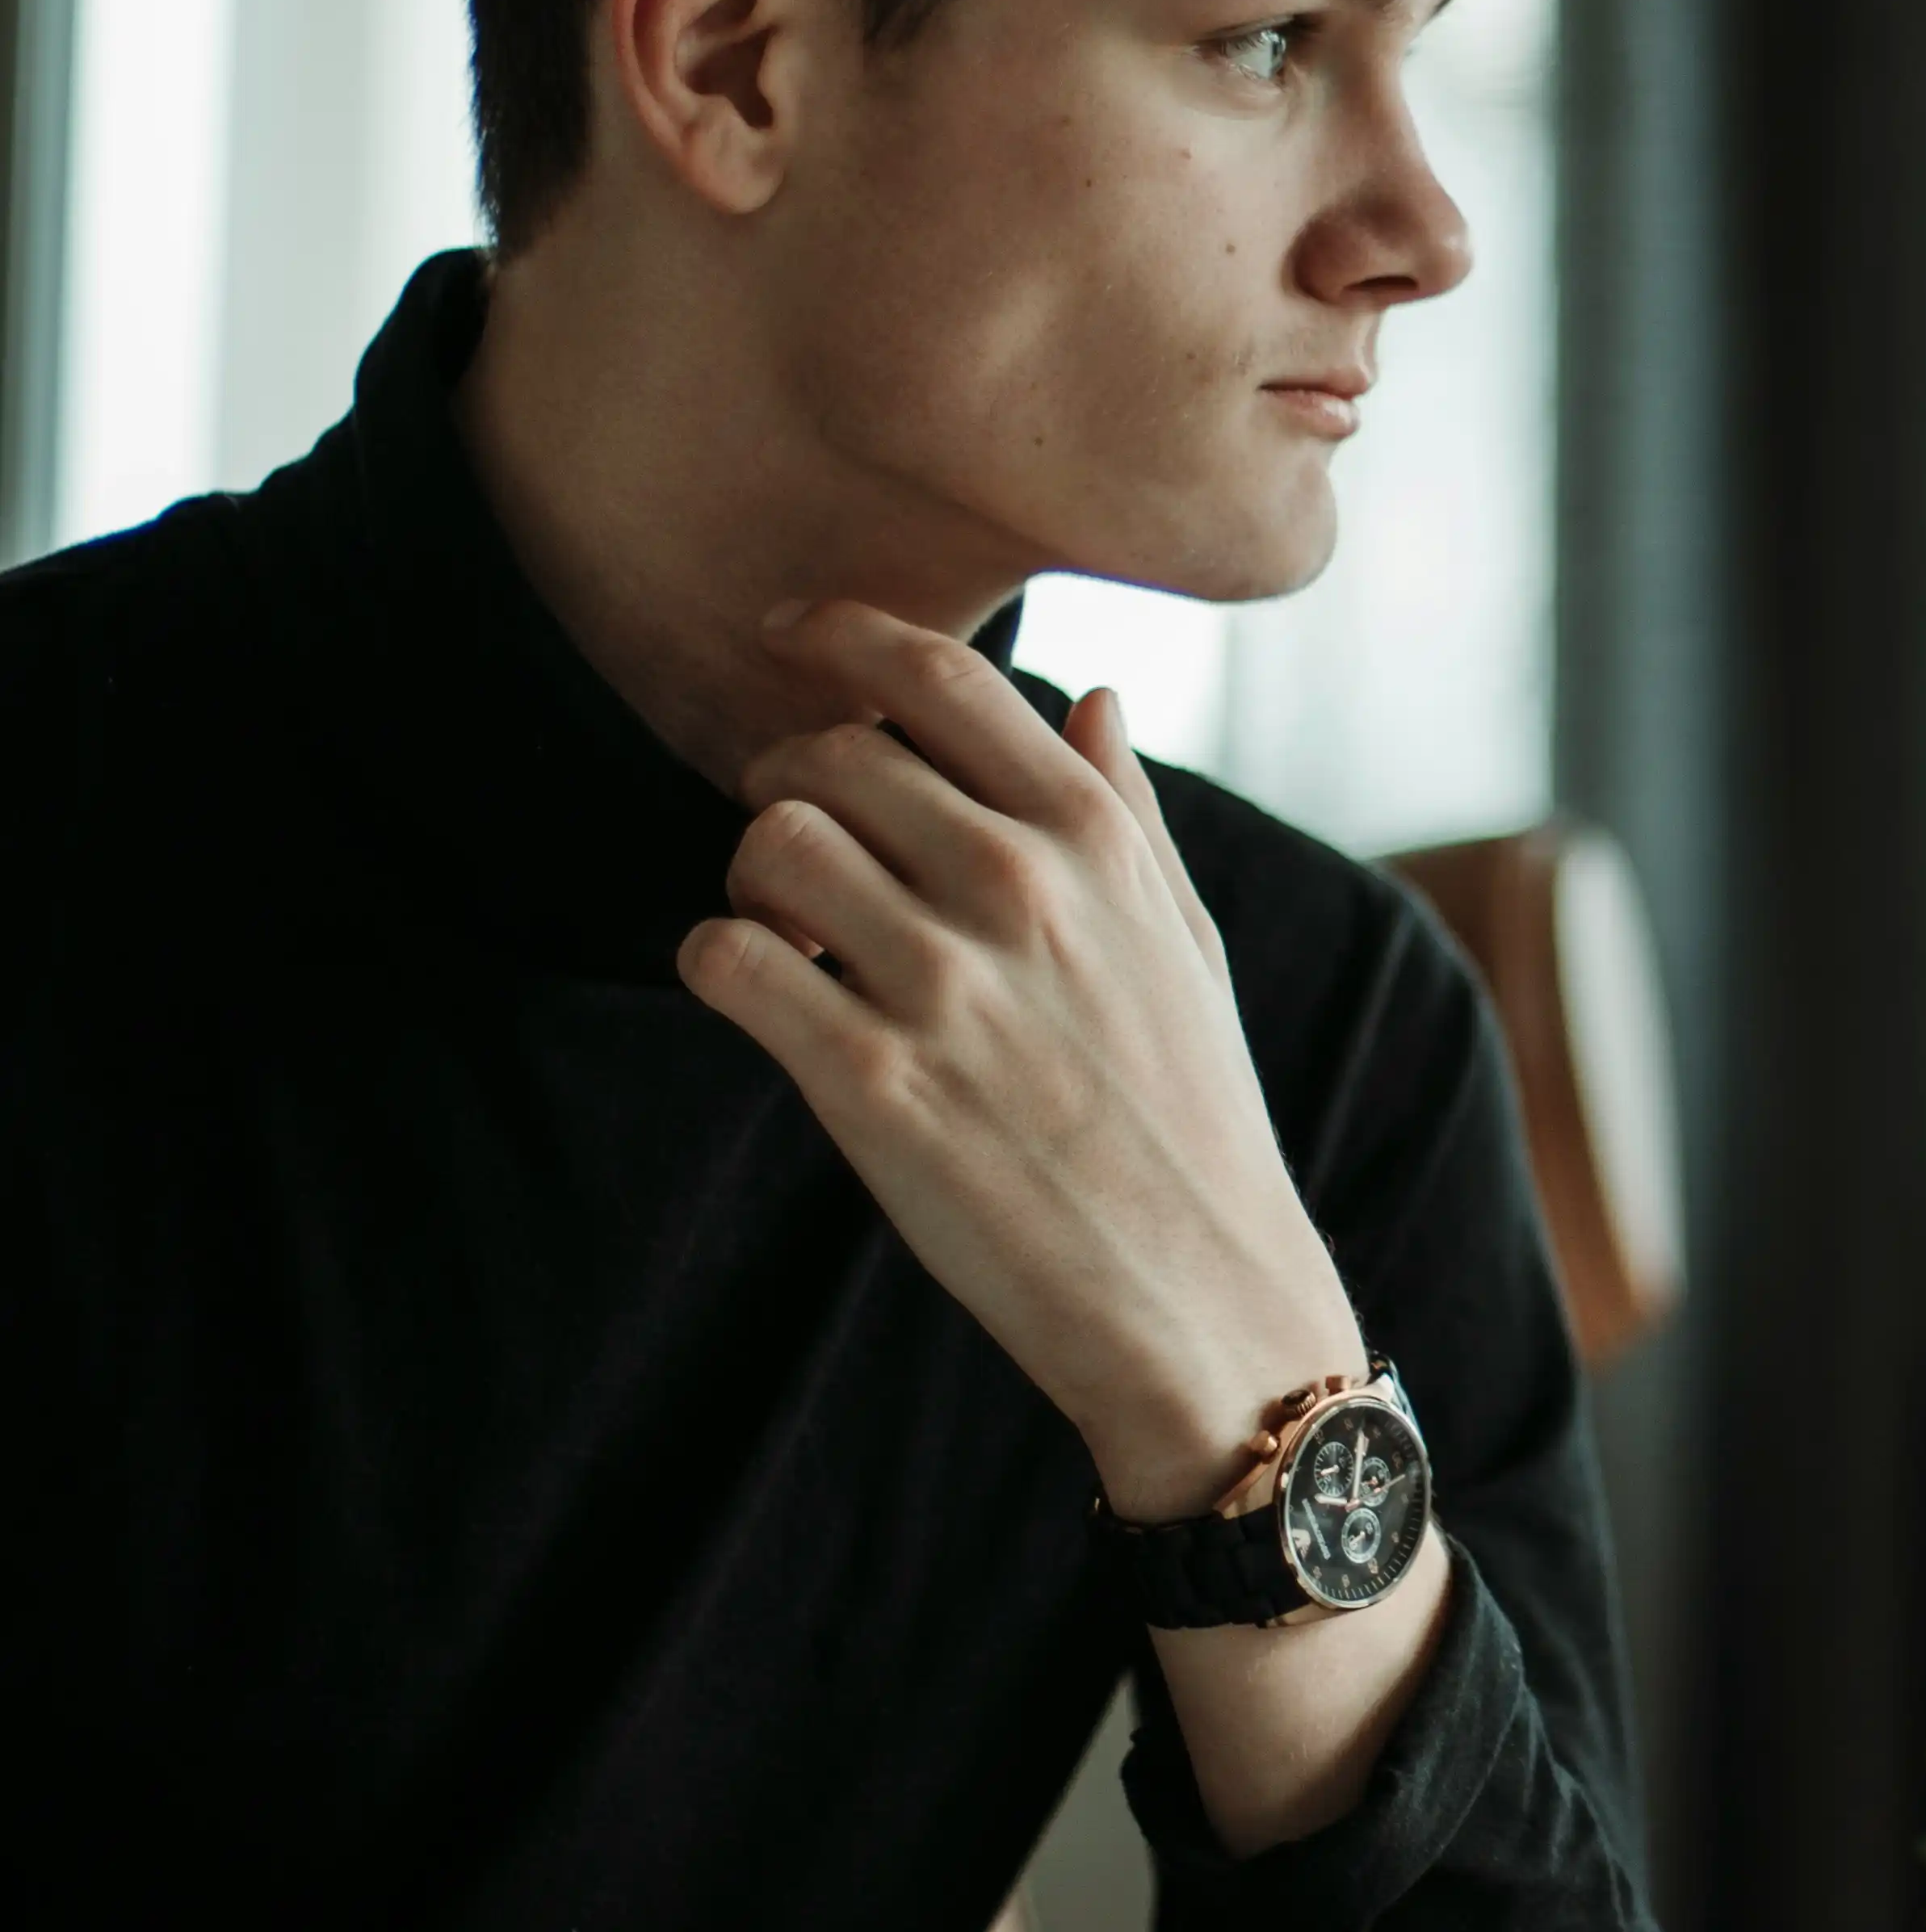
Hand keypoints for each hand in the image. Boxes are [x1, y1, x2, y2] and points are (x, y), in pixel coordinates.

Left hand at [681, 603, 1360, 1519]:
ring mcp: (944, 984)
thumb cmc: (1191, 1120)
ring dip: (751, 875)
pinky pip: (727, 959)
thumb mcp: (1186, 947)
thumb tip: (1095, 697)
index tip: (791, 639)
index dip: (842, 634)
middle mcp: (1018, 889)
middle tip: (797, 843)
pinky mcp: (872, 1084)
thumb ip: (1129, 814)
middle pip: (830, 753)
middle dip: (787, 782)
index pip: (939, 674)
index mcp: (1095, 841)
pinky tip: (763, 997)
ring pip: (768, 841)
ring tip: (786, 929)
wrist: (1199, 1297)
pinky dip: (719, 963)